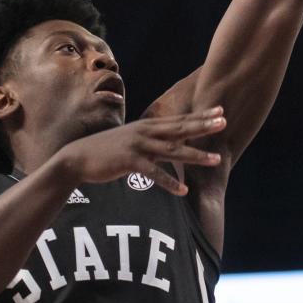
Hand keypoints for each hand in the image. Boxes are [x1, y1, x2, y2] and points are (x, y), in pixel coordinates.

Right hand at [58, 109, 225, 193]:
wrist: (78, 157)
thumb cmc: (108, 150)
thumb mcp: (132, 140)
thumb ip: (151, 140)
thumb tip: (169, 143)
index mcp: (148, 127)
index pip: (180, 120)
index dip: (201, 116)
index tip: (221, 111)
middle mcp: (145, 133)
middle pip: (180, 129)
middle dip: (203, 126)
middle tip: (224, 121)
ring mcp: (138, 146)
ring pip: (172, 150)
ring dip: (195, 155)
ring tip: (215, 160)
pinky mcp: (129, 161)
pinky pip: (154, 173)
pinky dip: (169, 183)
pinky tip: (183, 191)